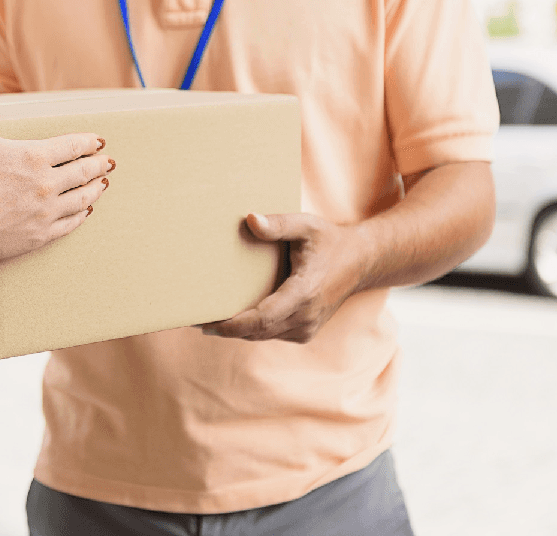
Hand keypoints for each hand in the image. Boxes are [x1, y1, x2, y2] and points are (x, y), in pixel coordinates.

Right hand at [0, 93, 113, 261]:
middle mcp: (46, 184)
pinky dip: (81, 215)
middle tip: (109, 162)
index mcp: (32, 157)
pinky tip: (85, 212)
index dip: (88, 142)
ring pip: (81, 199)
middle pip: (82, 172)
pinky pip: (69, 224)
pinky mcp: (39, 236)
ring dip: (94, 189)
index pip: (71, 146)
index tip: (98, 141)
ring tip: (102, 184)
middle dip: (98, 165)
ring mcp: (45, 213)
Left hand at [201, 213, 367, 342]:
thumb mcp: (306, 225)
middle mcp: (306, 317)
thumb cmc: (330, 241)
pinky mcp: (305, 332)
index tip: (207, 324)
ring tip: (207, 320)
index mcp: (304, 293)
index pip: (262, 319)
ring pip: (263, 336)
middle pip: (257, 331)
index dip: (233, 325)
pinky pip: (272, 335)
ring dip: (236, 332)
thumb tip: (250, 219)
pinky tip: (233, 319)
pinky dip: (252, 330)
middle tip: (194, 319)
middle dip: (225, 329)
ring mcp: (307, 328)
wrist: (361, 262)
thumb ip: (278, 224)